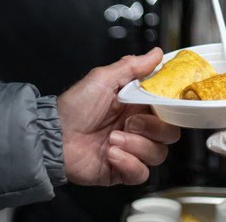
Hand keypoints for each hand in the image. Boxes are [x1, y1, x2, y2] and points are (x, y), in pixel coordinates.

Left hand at [56, 48, 180, 185]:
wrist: (53, 137)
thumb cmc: (73, 107)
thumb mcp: (102, 79)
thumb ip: (132, 66)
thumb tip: (156, 53)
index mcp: (137, 105)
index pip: (168, 108)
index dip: (171, 107)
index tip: (164, 103)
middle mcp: (137, 128)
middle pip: (169, 132)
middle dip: (153, 128)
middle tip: (130, 122)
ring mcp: (131, 150)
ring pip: (158, 153)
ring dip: (137, 145)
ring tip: (113, 139)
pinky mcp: (122, 170)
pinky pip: (141, 172)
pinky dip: (129, 163)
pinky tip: (111, 153)